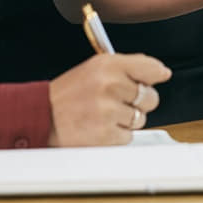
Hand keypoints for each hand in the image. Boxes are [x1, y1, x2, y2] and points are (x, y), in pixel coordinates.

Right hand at [47, 54, 170, 145]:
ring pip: (140, 119)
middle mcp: (110, 85)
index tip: (161, 76)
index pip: (149, 67)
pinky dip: (117, 135)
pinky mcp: (106, 135)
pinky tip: (99, 127)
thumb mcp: (94, 68)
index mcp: (108, 65)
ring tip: (104, 114)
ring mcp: (108, 111)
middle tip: (119, 101)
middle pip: (150, 97)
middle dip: (140, 102)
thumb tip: (159, 71)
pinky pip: (128, 137)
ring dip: (127, 120)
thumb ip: (126, 66)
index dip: (157, 73)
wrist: (42, 116)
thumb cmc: (69, 93)